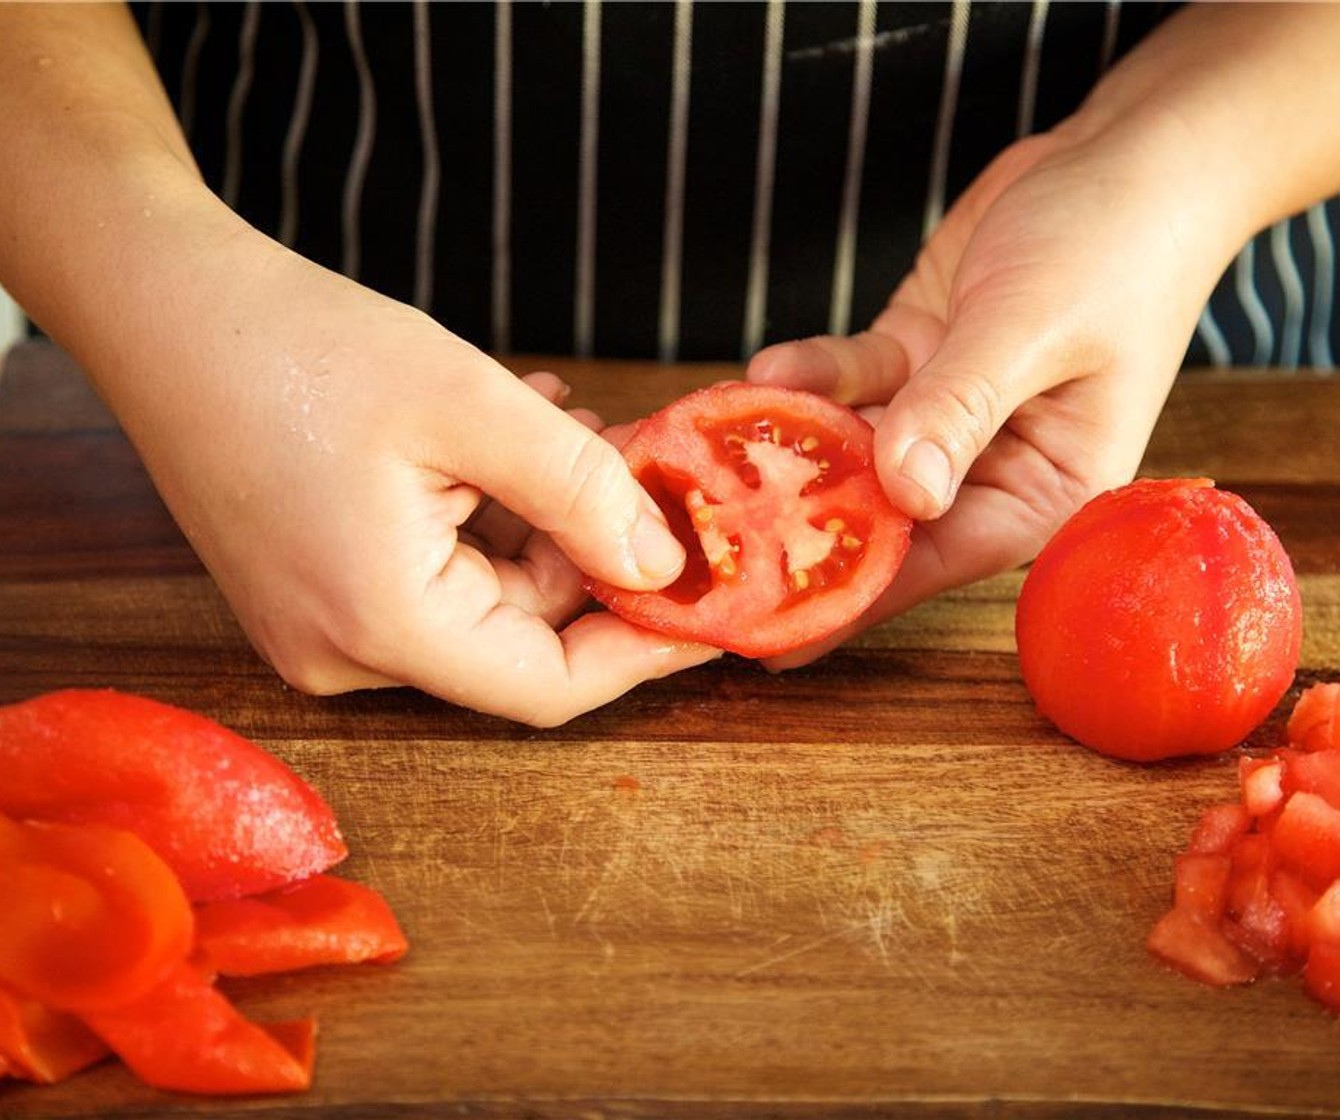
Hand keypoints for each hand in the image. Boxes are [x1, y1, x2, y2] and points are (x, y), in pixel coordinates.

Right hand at [117, 238, 717, 724]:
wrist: (162, 306)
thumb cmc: (297, 346)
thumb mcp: (471, 405)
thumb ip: (581, 492)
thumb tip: (663, 565)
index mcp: (382, 626)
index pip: (548, 687)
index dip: (641, 649)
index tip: (712, 604)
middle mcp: (347, 652)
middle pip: (520, 631)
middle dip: (592, 546)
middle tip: (639, 462)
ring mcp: (324, 625)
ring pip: (484, 591)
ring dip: (542, 512)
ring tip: (565, 420)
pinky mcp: (317, 589)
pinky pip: (435, 568)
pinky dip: (487, 508)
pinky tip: (508, 426)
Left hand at [746, 122, 1235, 665]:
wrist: (1125, 157)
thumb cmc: (1114, 244)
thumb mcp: (1032, 327)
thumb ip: (960, 407)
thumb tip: (903, 495)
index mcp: (1044, 490)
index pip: (936, 562)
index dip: (852, 598)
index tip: (771, 636)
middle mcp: (992, 467)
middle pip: (882, 518)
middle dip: (802, 526)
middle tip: (713, 555)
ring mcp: (944, 415)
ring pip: (851, 448)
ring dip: (789, 447)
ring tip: (712, 458)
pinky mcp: (912, 362)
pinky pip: (848, 383)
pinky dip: (809, 378)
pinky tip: (764, 374)